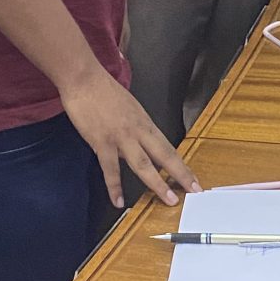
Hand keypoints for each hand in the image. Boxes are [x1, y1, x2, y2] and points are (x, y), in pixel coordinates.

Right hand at [62, 66, 201, 209]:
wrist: (84, 79)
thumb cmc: (104, 91)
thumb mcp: (128, 108)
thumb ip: (134, 130)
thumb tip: (135, 149)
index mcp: (145, 122)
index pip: (168, 148)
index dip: (181, 165)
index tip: (193, 180)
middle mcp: (138, 131)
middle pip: (164, 156)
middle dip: (180, 174)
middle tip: (194, 191)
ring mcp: (121, 137)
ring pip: (143, 165)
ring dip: (157, 184)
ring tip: (168, 200)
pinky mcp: (102, 142)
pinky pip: (110, 169)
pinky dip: (114, 187)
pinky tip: (118, 201)